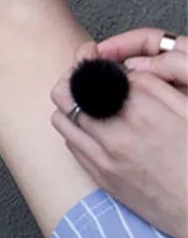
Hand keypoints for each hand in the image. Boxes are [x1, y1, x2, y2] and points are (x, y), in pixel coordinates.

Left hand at [50, 30, 187, 237]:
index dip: (89, 62)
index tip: (91, 60)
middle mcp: (115, 133)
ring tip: (84, 105)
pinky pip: (70, 145)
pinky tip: (92, 131)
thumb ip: (153, 85)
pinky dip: (75, 132)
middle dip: (70, 80)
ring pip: (61, 117)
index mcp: (140, 111)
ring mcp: (104, 157)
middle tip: (81, 79)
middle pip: (65, 92)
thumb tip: (124, 70)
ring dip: (68, 107)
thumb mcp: (186, 111)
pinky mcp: (101, 177)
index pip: (91, 72)